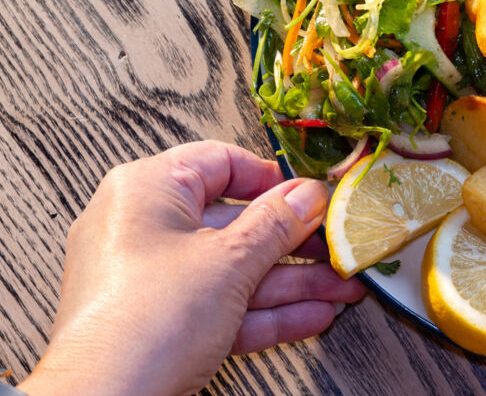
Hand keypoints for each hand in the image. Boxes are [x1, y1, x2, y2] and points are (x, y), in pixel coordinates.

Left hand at [19, 141, 365, 395]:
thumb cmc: (145, 321)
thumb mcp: (229, 261)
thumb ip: (277, 224)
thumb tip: (308, 195)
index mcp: (148, 190)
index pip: (221, 163)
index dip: (274, 180)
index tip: (313, 198)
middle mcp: (144, 227)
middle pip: (236, 223)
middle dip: (296, 243)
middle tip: (337, 247)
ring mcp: (151, 279)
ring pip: (236, 270)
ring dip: (293, 282)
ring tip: (340, 289)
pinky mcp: (161, 322)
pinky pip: (222, 305)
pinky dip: (266, 311)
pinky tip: (312, 316)